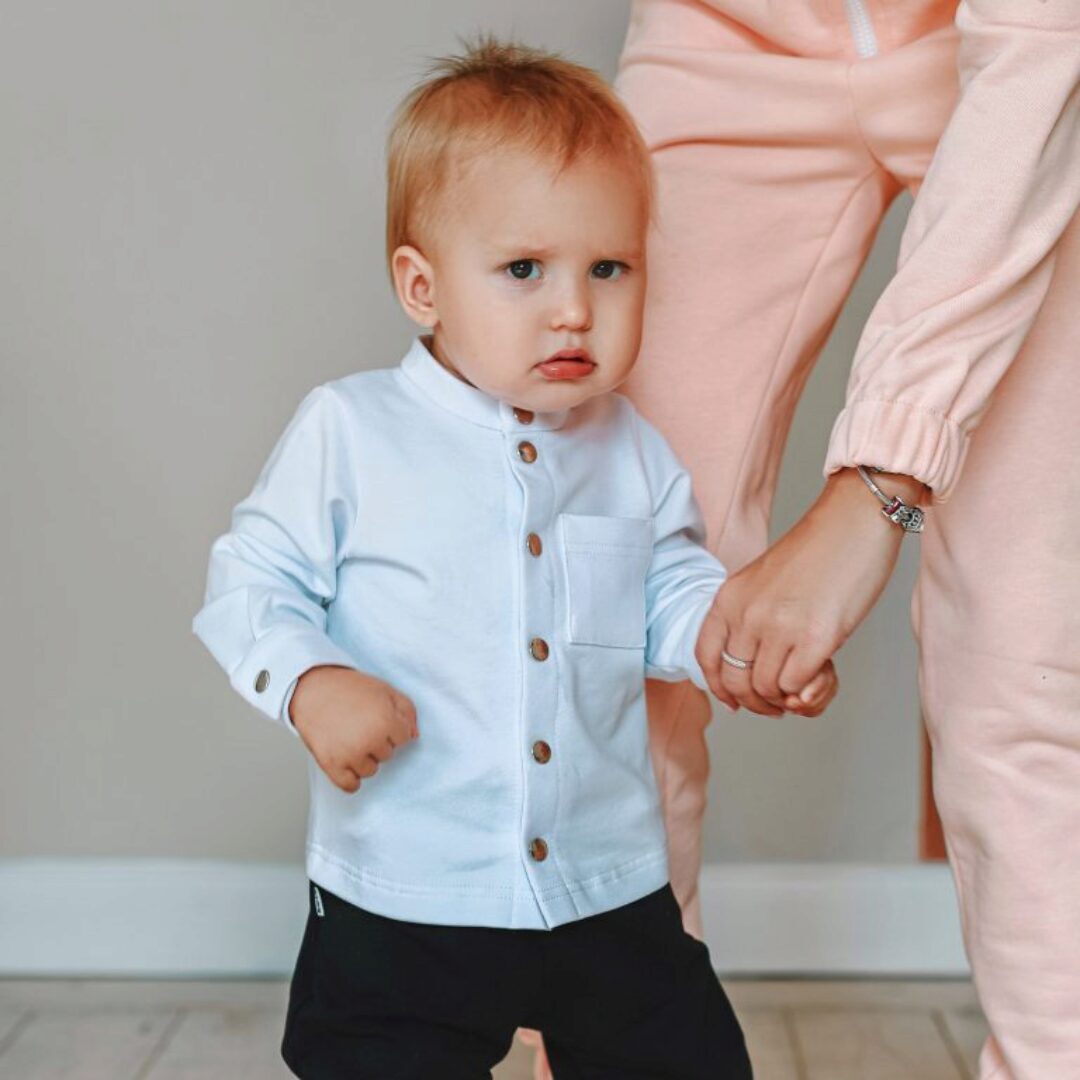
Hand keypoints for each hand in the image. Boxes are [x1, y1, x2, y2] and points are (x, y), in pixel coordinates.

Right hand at [289, 665, 417, 792]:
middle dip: (378, 742)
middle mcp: (370, 740)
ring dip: (364, 759)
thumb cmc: (347, 688)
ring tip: (350, 739)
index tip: (378, 719)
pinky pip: (350, 786)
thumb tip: (414, 736)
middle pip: (387, 755)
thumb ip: (407, 711)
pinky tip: (347, 763)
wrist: (312, 689)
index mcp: (386, 721)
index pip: (404, 739)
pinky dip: (350, 779)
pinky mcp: (331, 765)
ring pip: (370, 771)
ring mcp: (350, 755)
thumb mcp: (385, 690)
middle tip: (360, 726)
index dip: (392, 728)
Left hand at [696, 468, 924, 714]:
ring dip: (785, 698)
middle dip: (756, 702)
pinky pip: (797, 686)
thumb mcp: (762, 581)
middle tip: (777, 704)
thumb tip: (752, 665)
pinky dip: (807, 690)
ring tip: (803, 686)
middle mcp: (747, 614)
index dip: (718, 687)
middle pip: (735, 681)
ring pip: (767, 689)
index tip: (735, 700)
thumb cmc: (817, 551)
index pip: (705, 656)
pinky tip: (820, 675)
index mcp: (729, 597)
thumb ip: (750, 617)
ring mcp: (780, 627)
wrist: (854, 520)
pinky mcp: (817, 638)